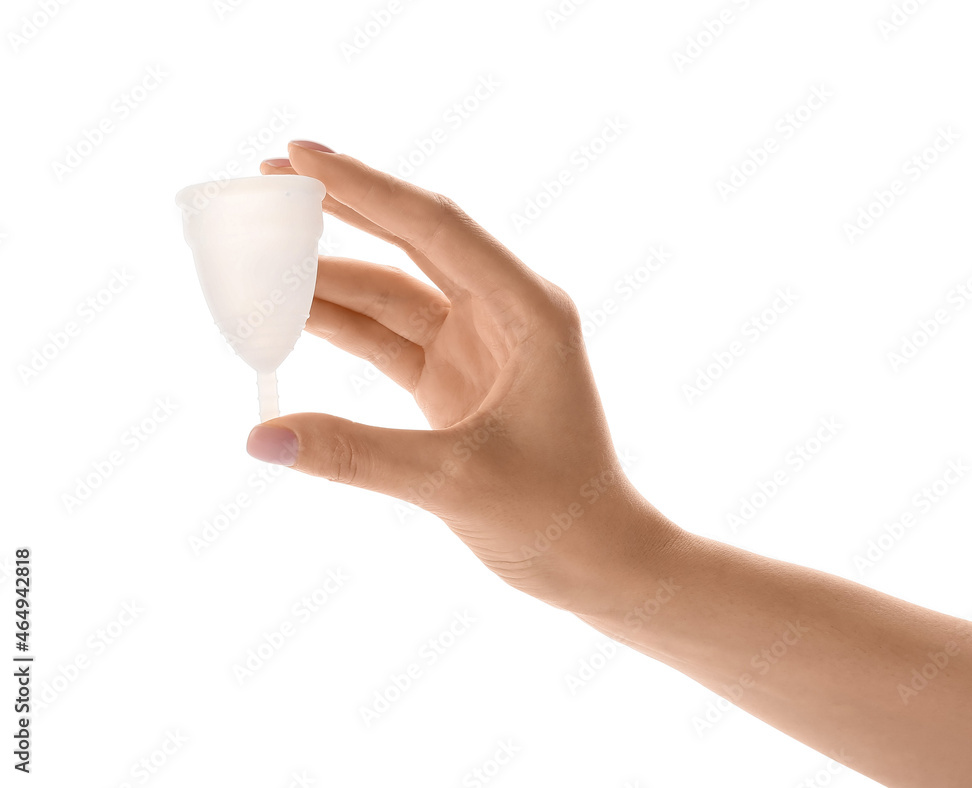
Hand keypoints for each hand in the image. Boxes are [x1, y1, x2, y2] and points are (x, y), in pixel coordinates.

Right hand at [246, 141, 678, 613]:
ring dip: (326, 274)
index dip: (364, 188)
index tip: (297, 155)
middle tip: (267, 175)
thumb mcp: (456, 482)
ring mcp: (475, 342)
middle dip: (339, 209)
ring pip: (389, 291)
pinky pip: (385, 336)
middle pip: (409, 241)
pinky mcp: (452, 376)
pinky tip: (288, 311)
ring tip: (256, 255)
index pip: (435, 227)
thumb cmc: (555, 515)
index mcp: (529, 309)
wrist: (593, 558)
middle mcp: (503, 311)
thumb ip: (356, 456)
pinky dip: (338, 324)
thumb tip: (261, 439)